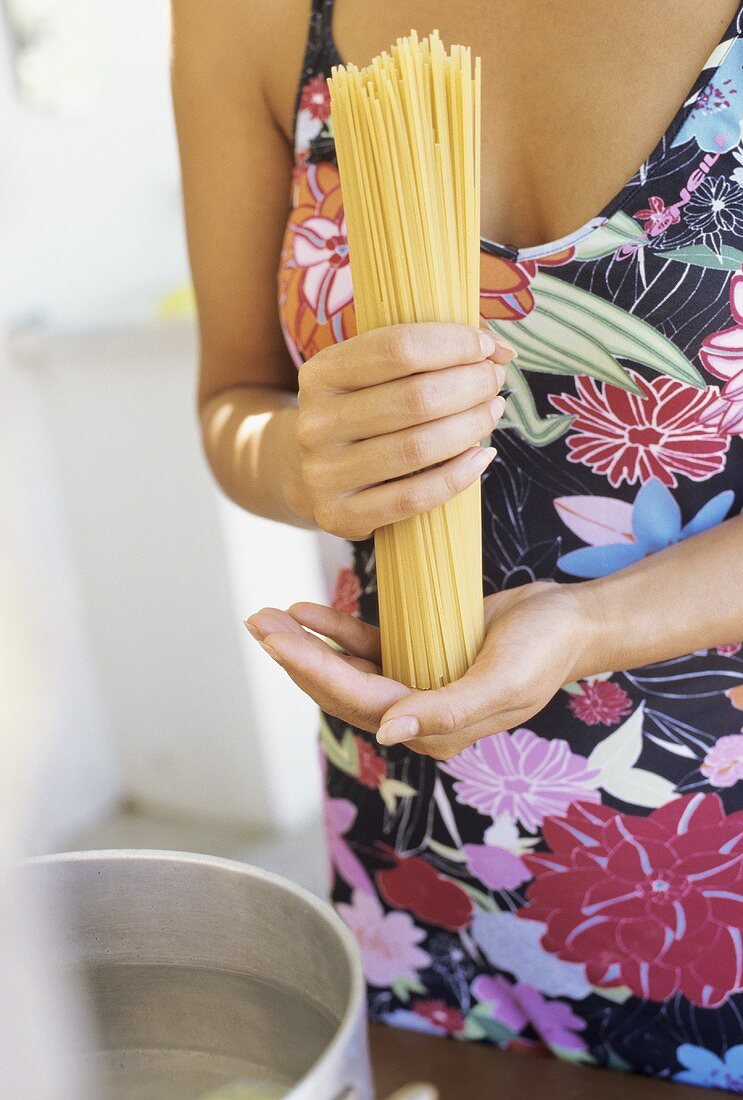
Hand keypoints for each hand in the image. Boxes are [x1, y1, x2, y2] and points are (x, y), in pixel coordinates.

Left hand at [245, 580, 596, 760]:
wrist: (573, 621)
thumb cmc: (545, 650)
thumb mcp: (504, 682)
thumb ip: (447, 711)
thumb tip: (389, 732)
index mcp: (436, 730)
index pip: (362, 703)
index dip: (315, 672)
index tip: (277, 640)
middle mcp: (419, 713)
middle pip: (343, 689)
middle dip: (297, 659)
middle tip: (257, 622)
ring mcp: (417, 684)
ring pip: (348, 669)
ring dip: (309, 646)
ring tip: (269, 617)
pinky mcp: (419, 655)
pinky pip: (369, 647)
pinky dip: (338, 632)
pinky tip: (308, 612)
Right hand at [295, 323, 513, 539]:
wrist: (311, 474)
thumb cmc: (363, 411)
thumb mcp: (377, 372)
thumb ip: (435, 348)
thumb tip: (500, 349)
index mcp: (321, 374)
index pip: (397, 348)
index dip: (453, 344)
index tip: (486, 349)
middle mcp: (316, 423)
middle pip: (414, 398)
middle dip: (470, 385)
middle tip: (494, 382)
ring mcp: (324, 473)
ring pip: (417, 448)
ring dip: (471, 426)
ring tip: (492, 412)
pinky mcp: (340, 514)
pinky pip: (413, 498)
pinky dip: (458, 476)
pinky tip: (482, 457)